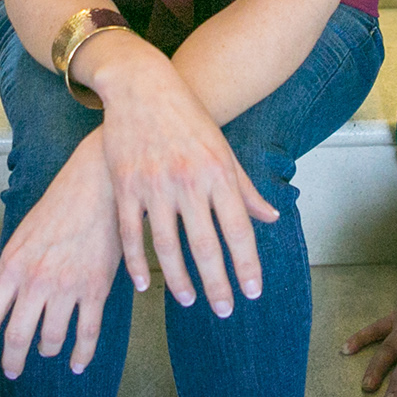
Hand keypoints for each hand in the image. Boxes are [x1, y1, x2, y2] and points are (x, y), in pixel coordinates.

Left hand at [0, 131, 123, 378]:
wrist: (96, 185)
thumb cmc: (58, 206)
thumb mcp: (23, 235)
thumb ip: (13, 270)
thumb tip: (7, 301)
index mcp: (12, 265)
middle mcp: (36, 280)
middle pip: (17, 337)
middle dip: (13, 360)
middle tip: (13, 371)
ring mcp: (67, 287)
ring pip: (51, 339)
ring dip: (47, 351)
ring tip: (47, 352)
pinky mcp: (96, 289)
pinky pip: (86, 334)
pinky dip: (81, 355)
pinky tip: (77, 364)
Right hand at [87, 41, 278, 314]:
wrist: (141, 85)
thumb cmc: (188, 118)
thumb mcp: (222, 148)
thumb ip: (245, 188)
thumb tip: (271, 218)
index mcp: (219, 172)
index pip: (239, 229)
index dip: (247, 264)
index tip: (253, 292)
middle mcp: (189, 180)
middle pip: (207, 245)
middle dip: (218, 284)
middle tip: (225, 311)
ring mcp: (155, 183)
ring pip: (168, 245)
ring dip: (180, 279)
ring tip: (189, 300)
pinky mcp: (126, 184)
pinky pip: (131, 233)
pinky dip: (137, 262)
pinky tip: (145, 283)